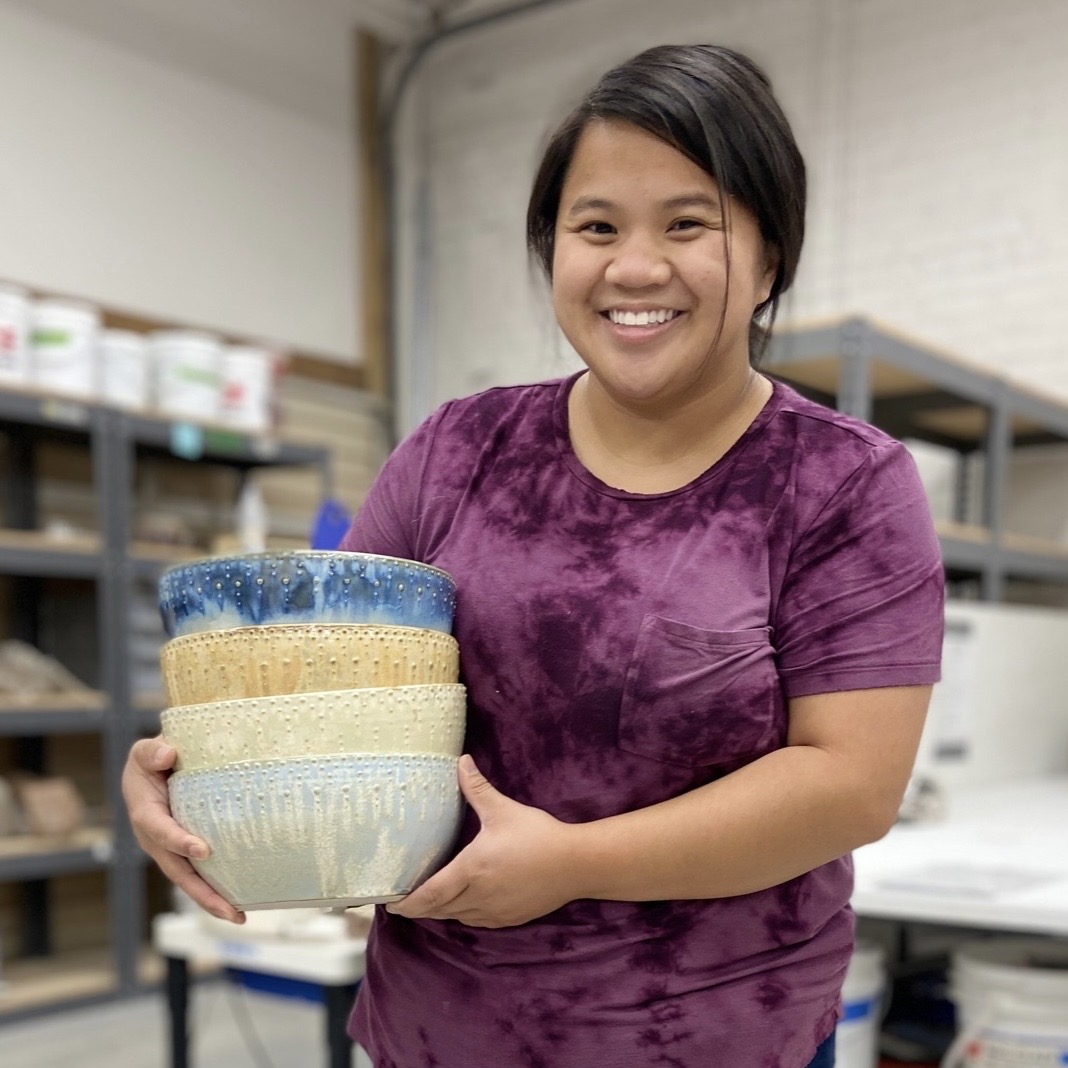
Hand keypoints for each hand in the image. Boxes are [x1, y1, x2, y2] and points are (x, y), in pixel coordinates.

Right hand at [122, 735, 244, 923]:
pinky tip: (242, 898)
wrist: (151, 771)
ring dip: (212, 900)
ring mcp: (171, 850)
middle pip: (178, 871)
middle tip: (229, 908)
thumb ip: (152, 752)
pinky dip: (217, 888)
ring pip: (190, 880)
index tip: (203, 850)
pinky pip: (200, 873)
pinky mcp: (185, 852)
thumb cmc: (150, 762)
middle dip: (202, 893)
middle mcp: (156, 840)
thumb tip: (168, 754)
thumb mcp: (144, 752)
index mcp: (145, 815)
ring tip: (239, 915)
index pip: (162, 831)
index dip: (180, 841)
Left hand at [386, 755, 581, 927]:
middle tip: (403, 902)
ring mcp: (495, 911)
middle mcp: (478, 896)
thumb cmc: (537, 835)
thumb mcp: (503, 809)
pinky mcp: (510, 918)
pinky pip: (478, 921)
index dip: (408, 902)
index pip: (430, 894)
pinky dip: (464, 914)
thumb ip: (476, 788)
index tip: (390, 904)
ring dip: (442, 911)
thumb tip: (461, 761)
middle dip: (420, 908)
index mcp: (471, 870)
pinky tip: (465, 905)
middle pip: (439, 910)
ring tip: (430, 902)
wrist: (574, 864)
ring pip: (458, 917)